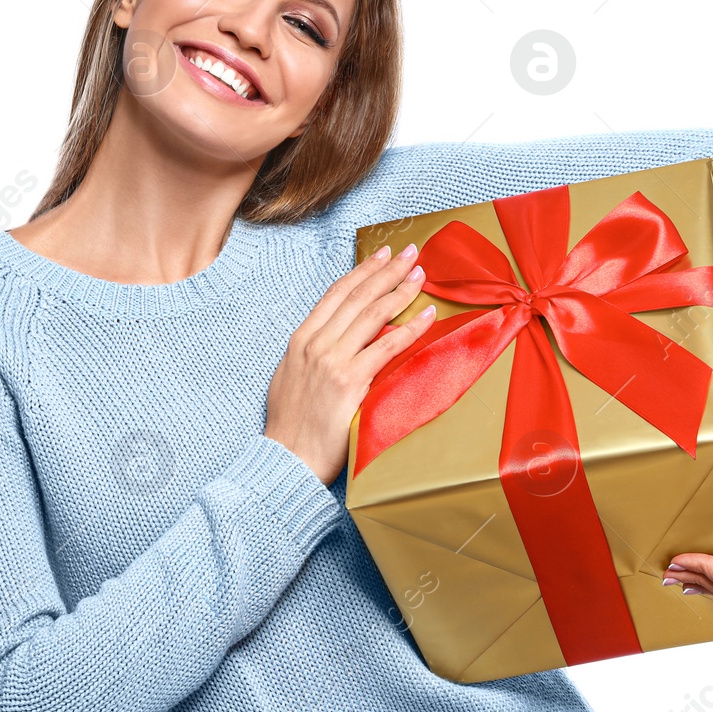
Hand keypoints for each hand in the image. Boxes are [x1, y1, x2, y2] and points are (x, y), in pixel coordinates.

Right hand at [264, 242, 435, 486]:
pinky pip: (387, 347)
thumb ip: (310, 354)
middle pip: (357, 297)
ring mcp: (333, 361)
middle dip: (386, 271)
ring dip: (400, 290)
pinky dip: (410, 328)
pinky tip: (426, 314)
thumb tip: (333, 340)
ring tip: (420, 274)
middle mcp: (316, 344)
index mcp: (301, 340)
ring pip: (373, 315)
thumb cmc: (290, 426)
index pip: (336, 294)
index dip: (361, 271)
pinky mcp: (351, 381)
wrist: (286, 459)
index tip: (380, 255)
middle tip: (408, 253)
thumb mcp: (290, 378)